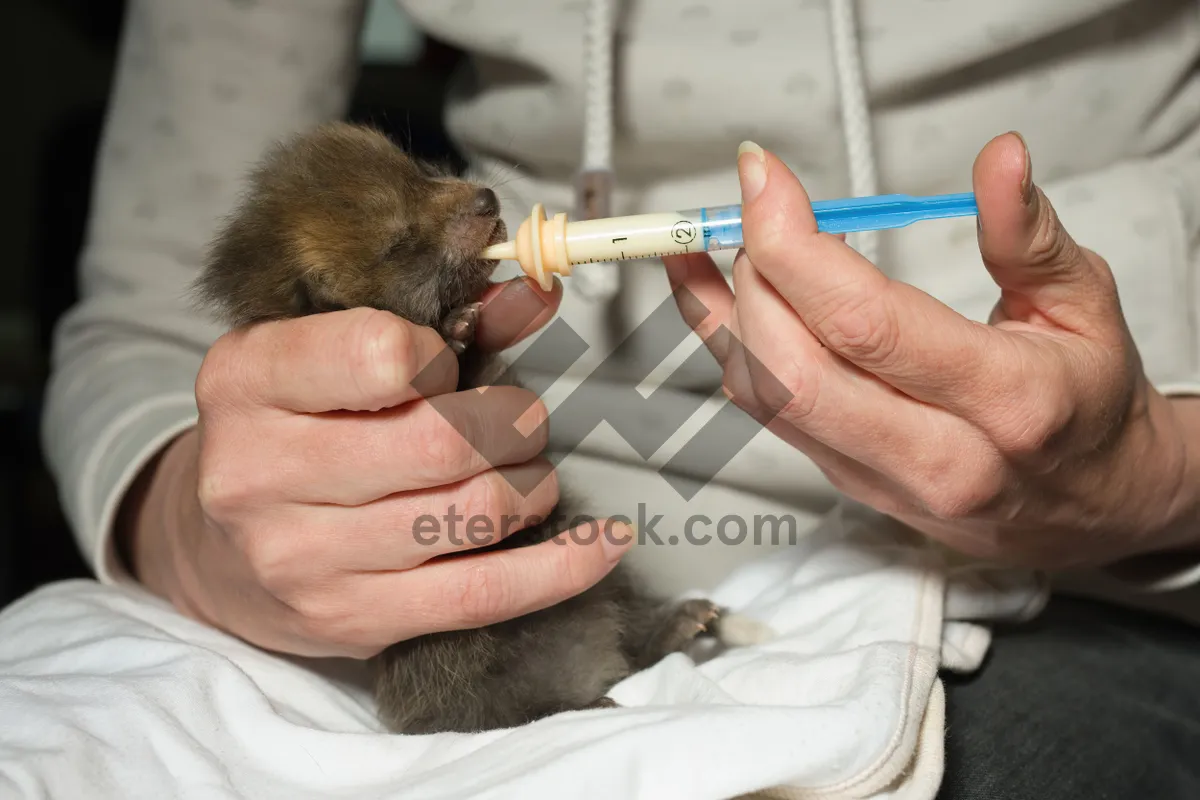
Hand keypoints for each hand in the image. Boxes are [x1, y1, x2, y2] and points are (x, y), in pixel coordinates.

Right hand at [119, 277, 633, 657]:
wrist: (216, 550)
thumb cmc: (288, 431)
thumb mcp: (327, 355)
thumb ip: (437, 318)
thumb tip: (540, 292)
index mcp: (247, 380)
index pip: (381, 353)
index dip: (440, 355)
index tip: (444, 366)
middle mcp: (260, 472)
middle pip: (442, 443)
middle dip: (512, 425)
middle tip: (519, 421)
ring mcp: (302, 558)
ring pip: (472, 515)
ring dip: (530, 486)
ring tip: (526, 474)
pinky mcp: (351, 620)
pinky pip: (484, 596)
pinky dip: (561, 567)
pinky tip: (602, 543)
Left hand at [663, 133, 1199, 569]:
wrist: (1090, 507)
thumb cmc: (1088, 401)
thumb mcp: (1085, 303)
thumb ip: (1030, 234)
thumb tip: (999, 161)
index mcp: (1006, 402)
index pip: (865, 322)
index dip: (793, 243)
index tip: (761, 178)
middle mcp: (936, 457)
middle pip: (793, 368)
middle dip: (750, 273)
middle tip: (754, 206)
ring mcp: (881, 480)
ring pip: (765, 395)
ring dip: (723, 308)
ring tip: (718, 237)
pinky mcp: (846, 482)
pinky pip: (764, 411)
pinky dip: (728, 344)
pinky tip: (715, 290)